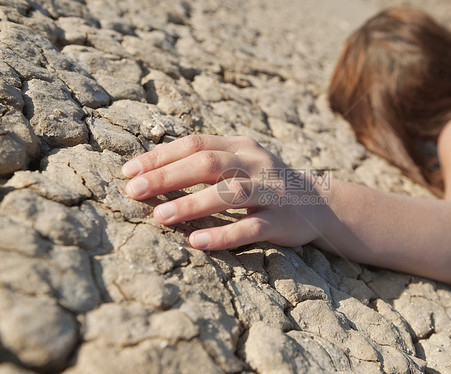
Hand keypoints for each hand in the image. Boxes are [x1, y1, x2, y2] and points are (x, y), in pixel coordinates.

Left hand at [122, 135, 329, 249]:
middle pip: (209, 164)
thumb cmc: (267, 182)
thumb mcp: (243, 161)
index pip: (196, 144)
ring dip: (192, 203)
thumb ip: (209, 158)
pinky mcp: (282, 222)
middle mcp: (256, 165)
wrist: (320, 202)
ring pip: (229, 194)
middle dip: (169, 176)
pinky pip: (250, 228)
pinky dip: (223, 234)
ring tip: (159, 216)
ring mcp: (271, 193)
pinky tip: (197, 241)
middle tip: (135, 191)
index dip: (161, 156)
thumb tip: (155, 167)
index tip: (130, 172)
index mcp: (241, 147)